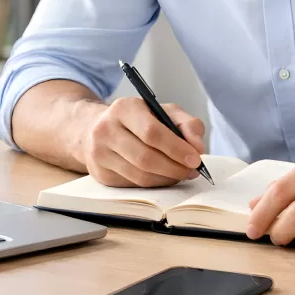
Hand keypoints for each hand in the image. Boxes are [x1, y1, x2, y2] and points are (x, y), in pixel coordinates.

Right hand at [78, 97, 206, 187]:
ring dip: (167, 179)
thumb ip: (187, 124)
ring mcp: (100, 154)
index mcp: (123, 108)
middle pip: (145, 158)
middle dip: (174, 168)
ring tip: (181, 174)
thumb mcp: (164, 111)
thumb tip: (198, 148)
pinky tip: (164, 176)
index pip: (152, 132)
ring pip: (140, 176)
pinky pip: (134, 185)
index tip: (195, 159)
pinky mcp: (101, 174)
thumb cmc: (138, 119)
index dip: (176, 148)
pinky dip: (155, 183)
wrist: (96, 128)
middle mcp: (106, 130)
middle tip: (192, 171)